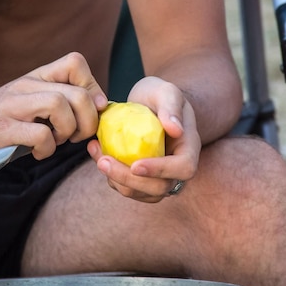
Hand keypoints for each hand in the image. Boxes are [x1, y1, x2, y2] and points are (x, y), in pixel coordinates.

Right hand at [0, 52, 107, 166]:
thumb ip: (54, 101)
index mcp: (33, 78)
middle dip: (89, 120)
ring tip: (56, 141)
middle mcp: (24, 86)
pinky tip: (36, 152)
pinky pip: (41, 135)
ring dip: (68, 131)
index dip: (93, 87)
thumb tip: (95, 109)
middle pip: (78, 91)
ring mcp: (12, 106)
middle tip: (77, 136)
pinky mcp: (2, 129)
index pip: (76, 63)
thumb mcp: (24, 102)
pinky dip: (47, 149)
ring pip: (61, 106)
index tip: (90, 110)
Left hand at [87, 76, 200, 202]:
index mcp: (189, 150)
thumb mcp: (166, 91)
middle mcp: (176, 170)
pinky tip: (96, 152)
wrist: (147, 104)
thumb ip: (171, 106)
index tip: (136, 165)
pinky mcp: (139, 180)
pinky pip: (124, 186)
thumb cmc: (159, 96)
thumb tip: (176, 129)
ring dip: (114, 179)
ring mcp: (158, 178)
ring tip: (96, 154)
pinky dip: (109, 175)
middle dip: (128, 180)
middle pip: (158, 188)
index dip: (161, 171)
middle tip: (103, 162)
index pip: (183, 168)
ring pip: (138, 193)